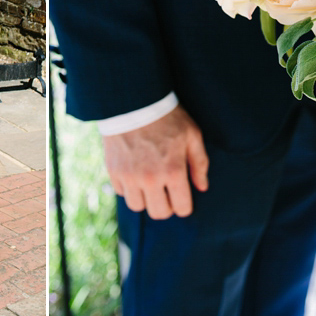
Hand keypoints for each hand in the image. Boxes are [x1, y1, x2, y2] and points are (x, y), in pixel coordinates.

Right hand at [102, 105, 209, 219]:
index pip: (182, 208)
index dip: (184, 205)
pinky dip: (128, 188)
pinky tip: (134, 173)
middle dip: (166, 206)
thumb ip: (200, 163)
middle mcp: (151, 179)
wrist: (134, 101)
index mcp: (173, 171)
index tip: (182, 197)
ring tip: (149, 184)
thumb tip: (202, 187)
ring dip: (145, 199)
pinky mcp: (113, 170)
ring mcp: (129, 176)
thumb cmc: (168, 117)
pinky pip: (121, 193)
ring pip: (138, 207)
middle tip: (166, 192)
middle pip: (159, 213)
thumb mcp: (192, 135)